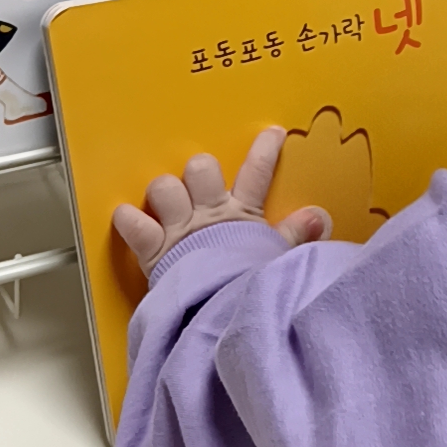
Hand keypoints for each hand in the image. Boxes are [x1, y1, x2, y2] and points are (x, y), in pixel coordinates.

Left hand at [112, 126, 331, 277]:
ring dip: (163, 194)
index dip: (265, 149)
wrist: (224, 312)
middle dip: (199, 172)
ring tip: (166, 205)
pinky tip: (126, 217)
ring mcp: (180, 230)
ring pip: (164, 188)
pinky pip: (135, 225)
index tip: (272, 134)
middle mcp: (208, 215)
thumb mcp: (279, 259)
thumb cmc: (251, 287)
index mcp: (241, 216)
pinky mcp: (156, 250)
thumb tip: (319, 217)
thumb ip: (295, 236)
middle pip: (200, 168)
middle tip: (201, 187)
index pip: (257, 172)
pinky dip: (128, 220)